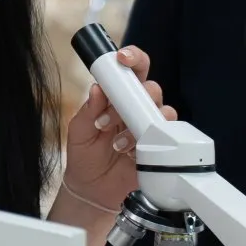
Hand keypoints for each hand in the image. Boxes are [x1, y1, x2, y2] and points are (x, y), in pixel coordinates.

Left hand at [62, 44, 176, 214]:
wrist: (91, 187)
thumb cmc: (85, 153)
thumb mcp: (78, 130)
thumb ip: (88, 110)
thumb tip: (97, 88)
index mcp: (118, 97)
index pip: (132, 70)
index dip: (133, 58)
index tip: (122, 58)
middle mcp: (138, 108)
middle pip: (152, 88)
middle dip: (132, 98)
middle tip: (108, 116)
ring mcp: (151, 128)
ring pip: (162, 111)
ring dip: (137, 125)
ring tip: (116, 143)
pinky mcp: (160, 148)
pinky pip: (167, 138)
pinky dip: (148, 143)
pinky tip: (130, 152)